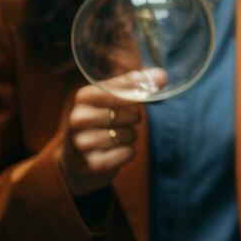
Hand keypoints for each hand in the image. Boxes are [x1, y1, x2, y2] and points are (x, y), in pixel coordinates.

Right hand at [55, 71, 163, 196]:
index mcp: (84, 97)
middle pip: (128, 113)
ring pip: (128, 134)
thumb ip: (139, 84)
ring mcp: (81, 143)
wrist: (79, 161)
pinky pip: (127, 153)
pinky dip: (128, 152)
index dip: (137, 93)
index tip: (144, 94)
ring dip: (130, 136)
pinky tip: (113, 152)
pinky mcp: (91, 164)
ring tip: (115, 137)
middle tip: (122, 121)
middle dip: (133, 118)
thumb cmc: (104, 122)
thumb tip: (162, 77)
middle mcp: (78, 118)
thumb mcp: (115, 98)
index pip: (119, 89)